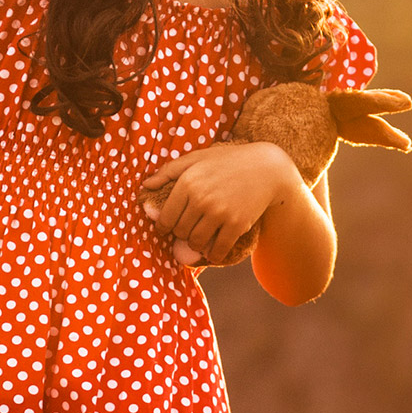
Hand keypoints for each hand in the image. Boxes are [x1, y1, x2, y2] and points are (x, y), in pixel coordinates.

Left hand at [138, 142, 297, 265]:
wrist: (266, 168)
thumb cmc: (228, 161)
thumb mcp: (197, 158)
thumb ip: (169, 171)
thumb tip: (145, 185)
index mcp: (188, 182)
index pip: (166, 218)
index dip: (164, 227)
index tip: (168, 229)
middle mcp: (201, 198)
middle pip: (180, 232)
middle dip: (182, 234)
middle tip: (189, 230)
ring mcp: (219, 212)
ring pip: (196, 243)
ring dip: (197, 244)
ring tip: (201, 239)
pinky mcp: (236, 224)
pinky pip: (218, 250)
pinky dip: (215, 254)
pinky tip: (215, 252)